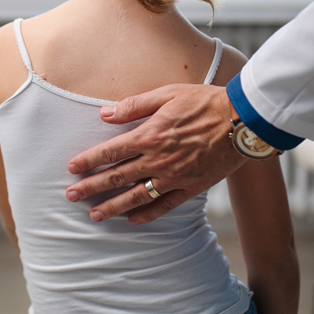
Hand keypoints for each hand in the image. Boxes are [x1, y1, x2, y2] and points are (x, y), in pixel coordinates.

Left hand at [65, 84, 247, 223]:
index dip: (88, 161)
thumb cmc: (205, 101)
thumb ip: (135, 106)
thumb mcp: (168, 94)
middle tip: (71, 197)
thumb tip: (105, 114)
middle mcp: (157, 160)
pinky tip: (132, 220)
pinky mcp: (191, 187)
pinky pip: (164, 206)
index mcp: (149, 135)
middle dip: (91, 188)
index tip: (72, 168)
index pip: (110, 151)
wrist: (242, 120)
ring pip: (136, 196)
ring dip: (112, 207)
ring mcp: (174, 177)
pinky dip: (146, 214)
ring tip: (94, 216)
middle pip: (116, 177)